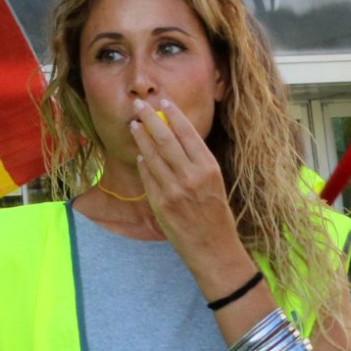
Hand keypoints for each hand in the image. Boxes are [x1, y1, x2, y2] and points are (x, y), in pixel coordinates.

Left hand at [132, 98, 254, 290]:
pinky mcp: (160, 203)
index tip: (163, 101)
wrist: (213, 249)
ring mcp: (174, 190)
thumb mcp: (215, 183)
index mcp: (209, 168)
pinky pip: (147, 176)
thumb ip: (196, 162)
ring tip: (134, 124)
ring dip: (141, 137)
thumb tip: (176, 137)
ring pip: (152, 155)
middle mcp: (191, 176)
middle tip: (139, 105)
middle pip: (166, 139)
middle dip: (151, 118)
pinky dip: (143, 163)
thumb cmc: (216, 215)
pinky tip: (140, 154)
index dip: (174, 115)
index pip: (188, 133)